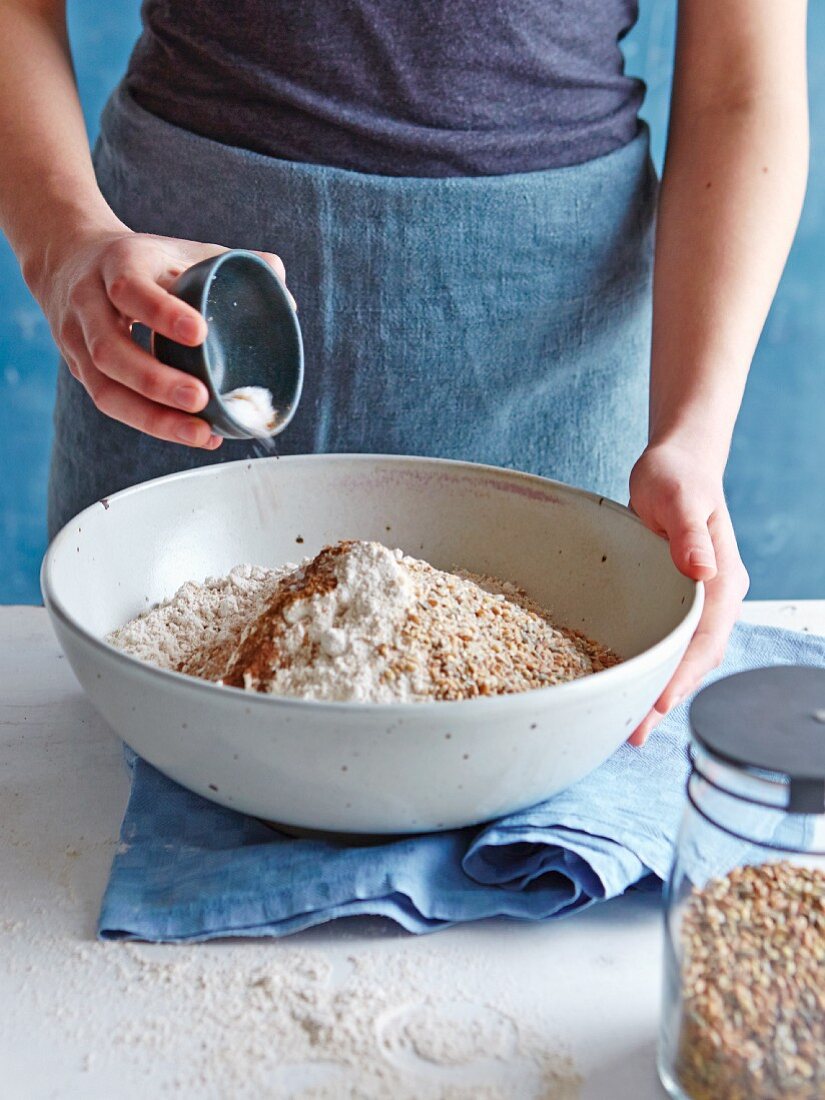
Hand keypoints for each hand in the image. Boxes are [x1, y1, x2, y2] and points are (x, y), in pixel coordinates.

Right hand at [26, 225, 289, 447]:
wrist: (70, 259)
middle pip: (110, 350)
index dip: (162, 313)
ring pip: (105, 388)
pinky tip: (194, 435)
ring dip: (152, 417)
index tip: (200, 334)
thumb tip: (279, 277)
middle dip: (155, 380)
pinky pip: (112, 404)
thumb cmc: (145, 262)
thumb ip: (231, 261)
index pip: (129, 289)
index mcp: (118, 264)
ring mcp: (78, 342)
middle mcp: (89, 304)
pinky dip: (153, 424)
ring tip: (199, 432)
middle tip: (200, 398)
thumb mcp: (179, 249)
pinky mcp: (80, 372)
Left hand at [627, 441, 749, 744]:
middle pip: (695, 658)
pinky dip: (650, 666)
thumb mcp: (681, 498)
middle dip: (667, 696)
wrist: (676, 462)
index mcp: (722, 580)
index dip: (682, 674)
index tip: (659, 703)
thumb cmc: (677, 476)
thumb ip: (690, 534)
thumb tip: (702, 570)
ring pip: (681, 656)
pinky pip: (665, 641)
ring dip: (659, 689)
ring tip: (629, 725)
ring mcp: (695, 601)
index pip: (705, 639)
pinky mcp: (673, 598)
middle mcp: (714, 597)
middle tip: (634, 733)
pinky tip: (628, 684)